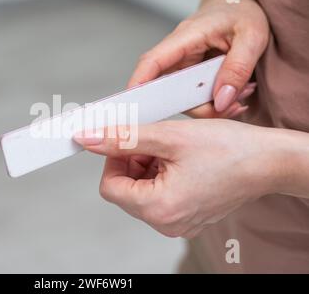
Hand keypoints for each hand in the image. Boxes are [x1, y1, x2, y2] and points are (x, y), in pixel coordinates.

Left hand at [74, 119, 286, 237]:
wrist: (270, 161)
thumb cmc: (230, 150)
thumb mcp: (169, 137)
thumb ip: (123, 139)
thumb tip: (90, 140)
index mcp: (159, 208)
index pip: (110, 187)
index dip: (113, 159)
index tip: (125, 140)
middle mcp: (166, 223)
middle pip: (126, 189)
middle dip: (132, 160)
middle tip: (155, 141)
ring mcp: (178, 222)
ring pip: (142, 190)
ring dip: (148, 165)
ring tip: (173, 149)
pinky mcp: (187, 215)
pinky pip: (160, 195)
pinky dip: (162, 174)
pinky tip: (181, 159)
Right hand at [128, 0, 269, 117]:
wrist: (238, 3)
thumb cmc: (242, 12)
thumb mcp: (252, 37)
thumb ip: (237, 69)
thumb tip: (221, 100)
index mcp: (186, 36)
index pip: (153, 61)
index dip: (140, 84)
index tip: (137, 104)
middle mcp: (178, 53)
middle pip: (168, 90)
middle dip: (197, 107)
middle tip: (229, 108)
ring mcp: (183, 66)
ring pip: (183, 98)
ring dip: (210, 106)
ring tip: (241, 96)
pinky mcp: (190, 75)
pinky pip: (194, 97)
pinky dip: (214, 102)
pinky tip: (236, 94)